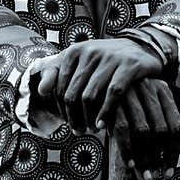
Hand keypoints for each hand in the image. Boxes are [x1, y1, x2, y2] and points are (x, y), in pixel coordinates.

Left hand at [32, 38, 163, 132]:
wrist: (139, 48)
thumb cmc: (102, 61)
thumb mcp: (78, 62)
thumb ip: (56, 74)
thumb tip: (40, 92)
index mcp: (74, 51)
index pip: (59, 88)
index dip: (61, 110)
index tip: (67, 123)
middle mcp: (90, 51)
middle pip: (72, 95)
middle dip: (73, 118)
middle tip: (78, 131)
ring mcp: (110, 57)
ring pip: (90, 96)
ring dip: (88, 119)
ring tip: (90, 130)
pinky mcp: (129, 65)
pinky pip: (113, 94)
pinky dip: (105, 113)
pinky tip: (103, 125)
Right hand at [110, 80, 179, 179]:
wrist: (105, 87)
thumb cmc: (135, 107)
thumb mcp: (156, 115)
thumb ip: (175, 134)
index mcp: (164, 91)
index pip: (176, 128)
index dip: (173, 154)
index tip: (168, 174)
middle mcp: (150, 88)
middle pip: (161, 131)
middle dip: (158, 159)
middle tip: (155, 178)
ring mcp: (131, 93)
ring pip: (143, 132)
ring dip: (144, 159)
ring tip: (144, 177)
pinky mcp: (113, 101)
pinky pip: (122, 130)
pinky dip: (127, 150)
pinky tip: (130, 165)